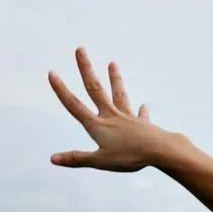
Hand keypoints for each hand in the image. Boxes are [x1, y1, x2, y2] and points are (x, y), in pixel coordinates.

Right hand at [48, 47, 167, 171]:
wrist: (160, 150)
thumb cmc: (129, 157)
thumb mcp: (99, 161)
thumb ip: (77, 159)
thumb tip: (53, 159)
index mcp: (98, 125)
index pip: (74, 105)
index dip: (61, 90)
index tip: (52, 73)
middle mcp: (111, 116)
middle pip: (95, 89)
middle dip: (86, 69)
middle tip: (80, 49)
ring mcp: (128, 118)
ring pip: (119, 94)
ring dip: (115, 79)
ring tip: (112, 63)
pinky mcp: (143, 124)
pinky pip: (141, 115)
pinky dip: (142, 111)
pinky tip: (144, 106)